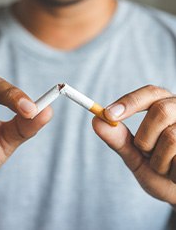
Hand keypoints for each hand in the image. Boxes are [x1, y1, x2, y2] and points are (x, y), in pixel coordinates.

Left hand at [93, 85, 175, 203]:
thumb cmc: (159, 172)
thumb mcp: (135, 156)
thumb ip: (118, 139)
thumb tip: (96, 120)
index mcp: (166, 108)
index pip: (150, 93)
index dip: (129, 102)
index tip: (108, 115)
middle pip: (161, 111)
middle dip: (145, 139)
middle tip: (147, 155)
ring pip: (171, 137)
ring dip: (159, 161)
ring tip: (165, 168)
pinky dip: (172, 172)